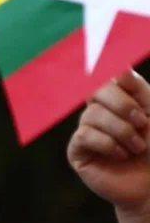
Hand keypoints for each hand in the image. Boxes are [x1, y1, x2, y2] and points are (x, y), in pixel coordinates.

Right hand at [68, 70, 149, 219]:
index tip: (127, 74)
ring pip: (93, 114)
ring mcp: (87, 130)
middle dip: (123, 104)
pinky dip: (108, 144)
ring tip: (137, 148)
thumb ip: (140, 92)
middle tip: (143, 123)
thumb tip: (121, 67)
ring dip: (122, 131)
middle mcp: (101, 111)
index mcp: (121, 99)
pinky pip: (85, 135)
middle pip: (97, 89)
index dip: (116, 74)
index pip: (110, 75)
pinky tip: (121, 155)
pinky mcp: (78, 150)